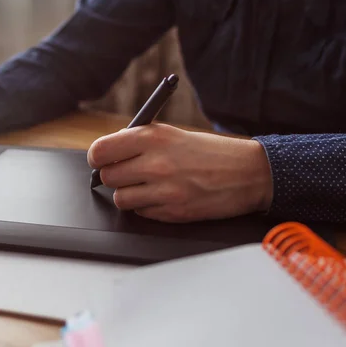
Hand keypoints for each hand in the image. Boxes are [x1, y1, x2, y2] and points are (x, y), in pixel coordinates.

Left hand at [87, 123, 272, 222]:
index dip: (97, 157)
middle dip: (115, 175)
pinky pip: (141, 212)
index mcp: (152, 138)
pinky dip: (147, 206)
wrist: (248, 173)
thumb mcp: (172, 134)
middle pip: (107, 177)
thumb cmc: (209, 151)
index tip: (101, 159)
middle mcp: (155, 163)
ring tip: (148, 185)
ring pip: (121, 198)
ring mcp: (163, 191)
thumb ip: (138, 140)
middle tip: (129, 172)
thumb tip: (107, 151)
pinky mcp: (172, 212)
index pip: (100, 151)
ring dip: (129, 193)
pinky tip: (164, 196)